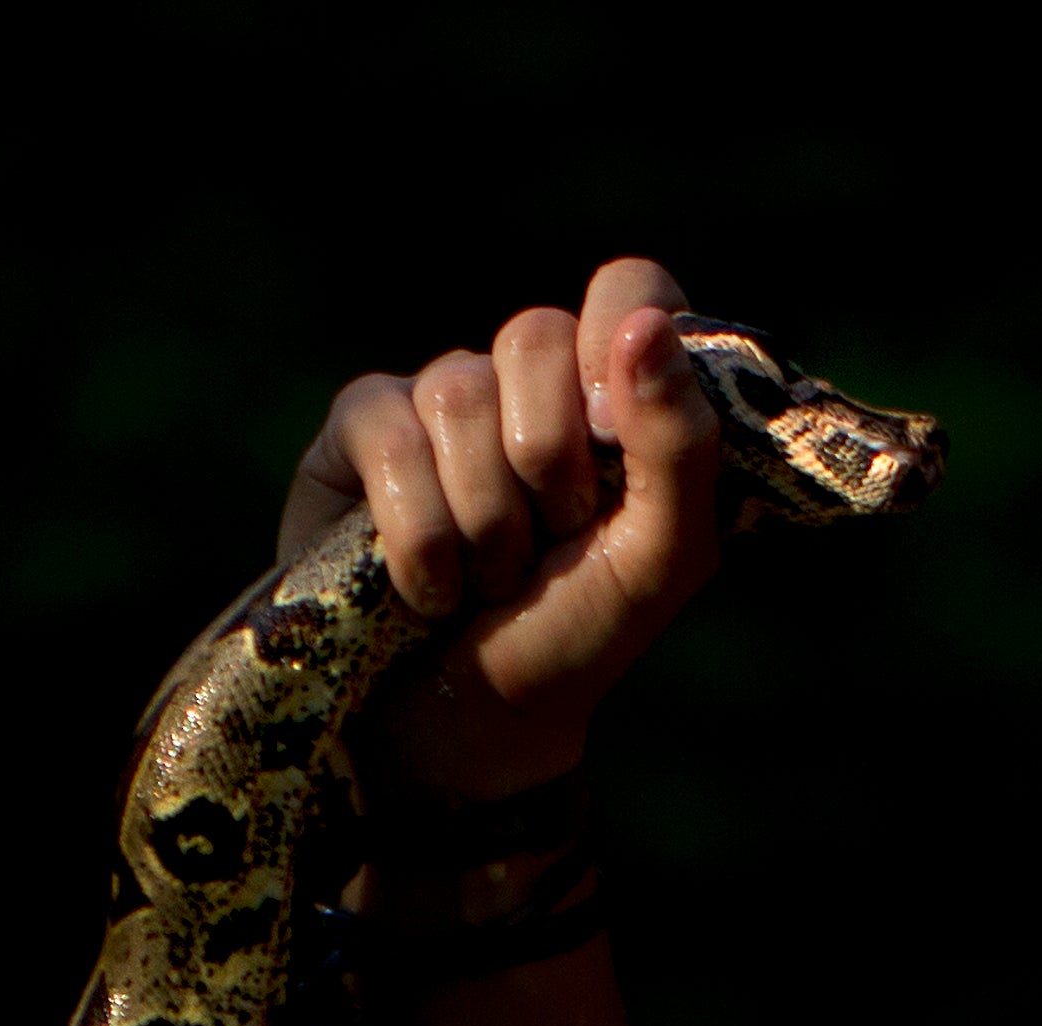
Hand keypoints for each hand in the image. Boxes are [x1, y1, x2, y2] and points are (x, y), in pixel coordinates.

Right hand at [278, 255, 724, 803]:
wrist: (465, 724)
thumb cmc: (572, 636)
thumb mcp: (660, 558)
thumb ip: (680, 446)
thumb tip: (645, 325)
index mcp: (614, 394)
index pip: (630, 286)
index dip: (620, 344)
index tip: (614, 434)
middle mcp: (527, 382)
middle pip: (535, 337)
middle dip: (550, 467)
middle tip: (551, 543)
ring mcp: (438, 397)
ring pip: (458, 392)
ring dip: (485, 520)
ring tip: (488, 580)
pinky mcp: (361, 429)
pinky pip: (388, 431)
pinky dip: (418, 531)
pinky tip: (425, 587)